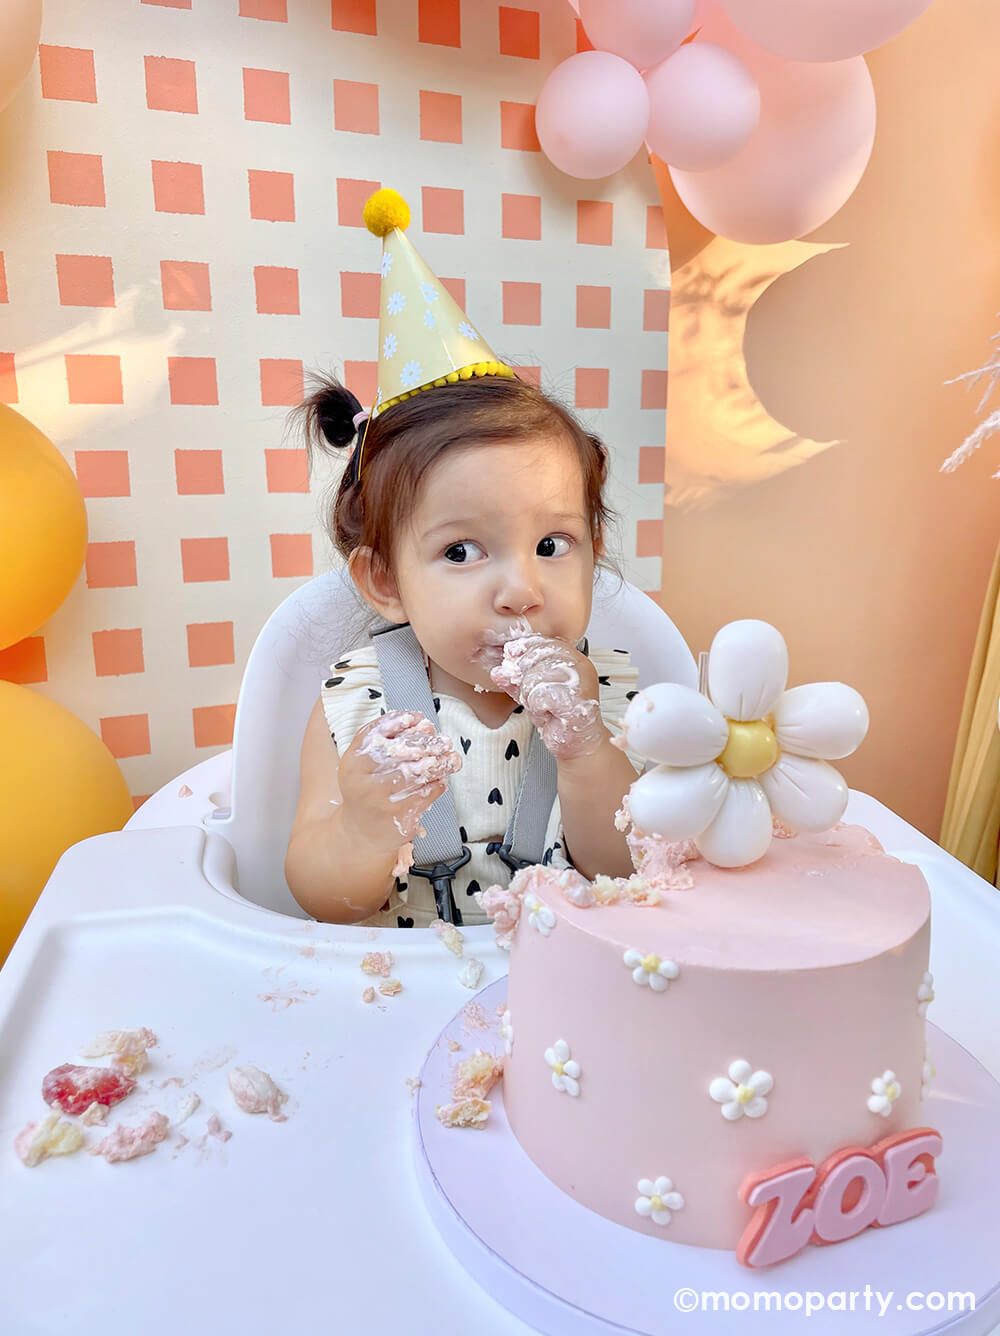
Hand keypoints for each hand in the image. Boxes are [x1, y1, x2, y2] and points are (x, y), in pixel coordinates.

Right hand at [338, 711, 461, 850]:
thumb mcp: (363, 765)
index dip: (398, 723)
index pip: (375, 735)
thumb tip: (421, 724)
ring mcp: (379, 801)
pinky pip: (424, 795)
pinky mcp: (396, 817)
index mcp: (353, 762)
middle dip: (427, 744)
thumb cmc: (365, 792)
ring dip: (438, 764)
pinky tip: (441, 780)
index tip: (419, 719)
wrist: (357, 833)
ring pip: (416, 774)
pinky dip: (437, 785)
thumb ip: (386, 742)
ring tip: (451, 759)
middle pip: (400, 753)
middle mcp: (363, 781)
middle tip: (444, 742)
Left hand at [490, 634, 604, 760]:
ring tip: (542, 707)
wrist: (578, 744)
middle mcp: (580, 666)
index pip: (545, 642)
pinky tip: (547, 715)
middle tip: (531, 695)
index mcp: (573, 658)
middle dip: (525, 678)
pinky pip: (540, 696)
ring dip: (531, 697)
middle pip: (537, 657)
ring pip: (535, 678)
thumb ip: (516, 680)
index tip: (510, 656)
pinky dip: (538, 710)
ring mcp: (580, 682)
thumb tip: (498, 671)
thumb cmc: (560, 717)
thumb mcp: (532, 693)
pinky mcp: (575, 700)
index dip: (525, 648)